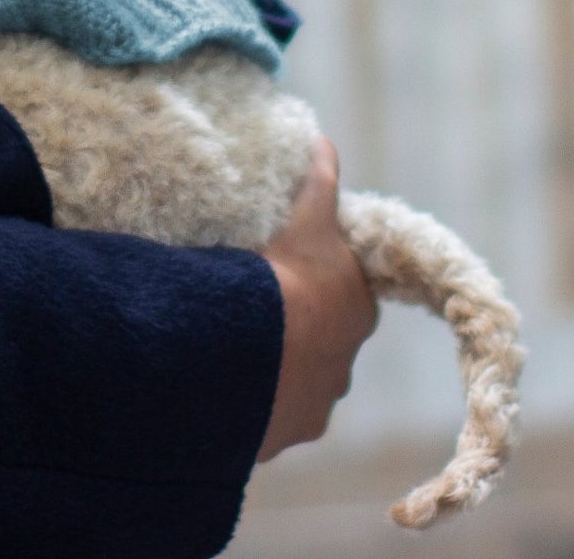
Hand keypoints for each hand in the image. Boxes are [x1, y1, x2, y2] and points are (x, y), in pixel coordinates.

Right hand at [257, 139, 377, 460]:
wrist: (259, 346)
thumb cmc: (290, 275)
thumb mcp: (310, 217)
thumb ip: (319, 179)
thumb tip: (323, 138)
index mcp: (356, 311)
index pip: (345, 296)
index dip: (320, 284)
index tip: (289, 273)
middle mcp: (343, 365)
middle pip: (322, 344)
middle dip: (296, 331)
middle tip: (254, 308)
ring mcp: (312, 405)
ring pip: (292, 384)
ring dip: (269, 368)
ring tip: (228, 344)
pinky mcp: (278, 434)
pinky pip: (260, 414)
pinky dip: (245, 399)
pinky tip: (217, 377)